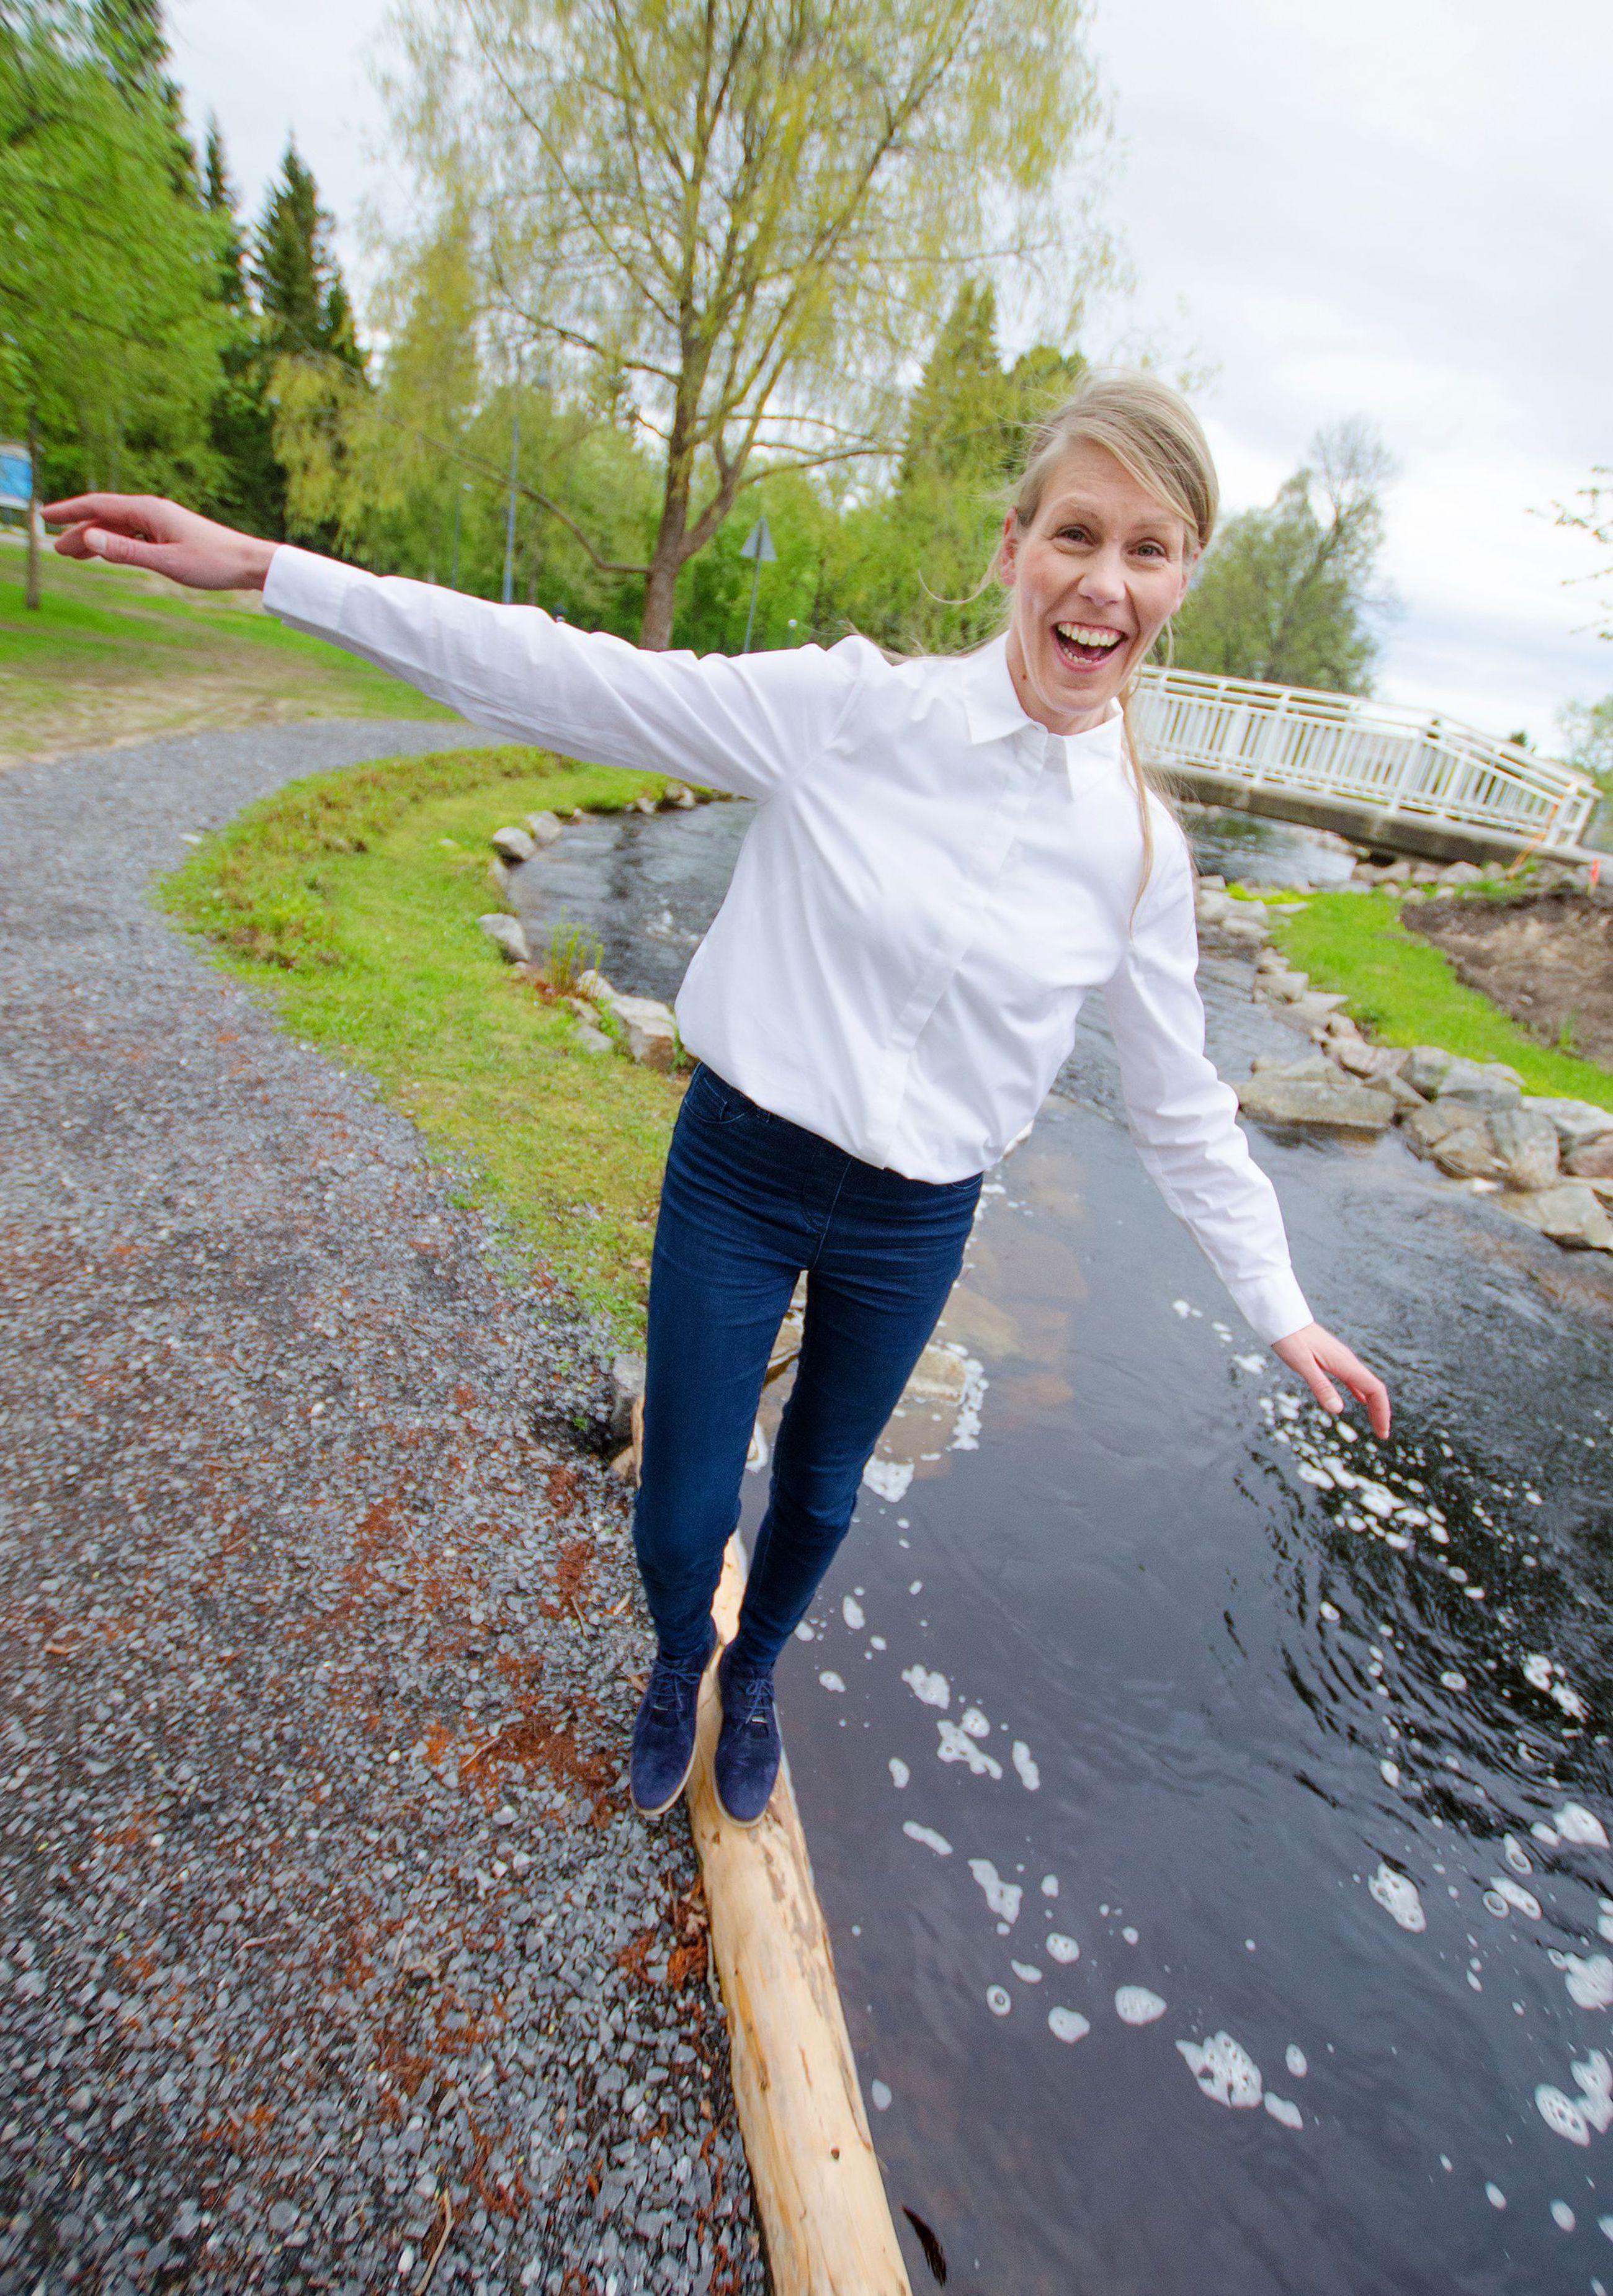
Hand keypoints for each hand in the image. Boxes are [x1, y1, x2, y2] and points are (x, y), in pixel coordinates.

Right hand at [43, 493, 277, 592]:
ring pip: (119, 528)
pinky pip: (134, 535)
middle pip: (105, 517)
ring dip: (96, 540)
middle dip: (79, 531)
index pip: (98, 506)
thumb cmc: (213, 563)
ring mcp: (161, 521)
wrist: (250, 563)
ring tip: (74, 555)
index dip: (69, 512)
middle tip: (55, 549)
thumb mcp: (166, 562)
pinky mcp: (170, 533)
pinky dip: (116, 544)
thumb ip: (126, 552)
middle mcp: (152, 511)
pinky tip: (108, 553)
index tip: (45, 517)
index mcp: (148, 511)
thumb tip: (89, 539)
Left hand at [1271, 1321, 1390, 1437]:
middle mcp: (1348, 1361)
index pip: (1374, 1390)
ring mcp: (1342, 1359)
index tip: (1383, 1433)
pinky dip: (1361, 1393)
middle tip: (1382, 1435)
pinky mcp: (1333, 1359)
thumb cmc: (1290, 1339)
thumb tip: (1337, 1410)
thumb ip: (1320, 1385)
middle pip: (1374, 1389)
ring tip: (1375, 1423)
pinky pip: (1353, 1379)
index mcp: (1345, 1363)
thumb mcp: (1302, 1364)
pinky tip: (1359, 1401)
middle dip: (1381, 1412)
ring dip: (1373, 1404)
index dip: (1382, 1411)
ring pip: (1365, 1384)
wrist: (1283, 1318)